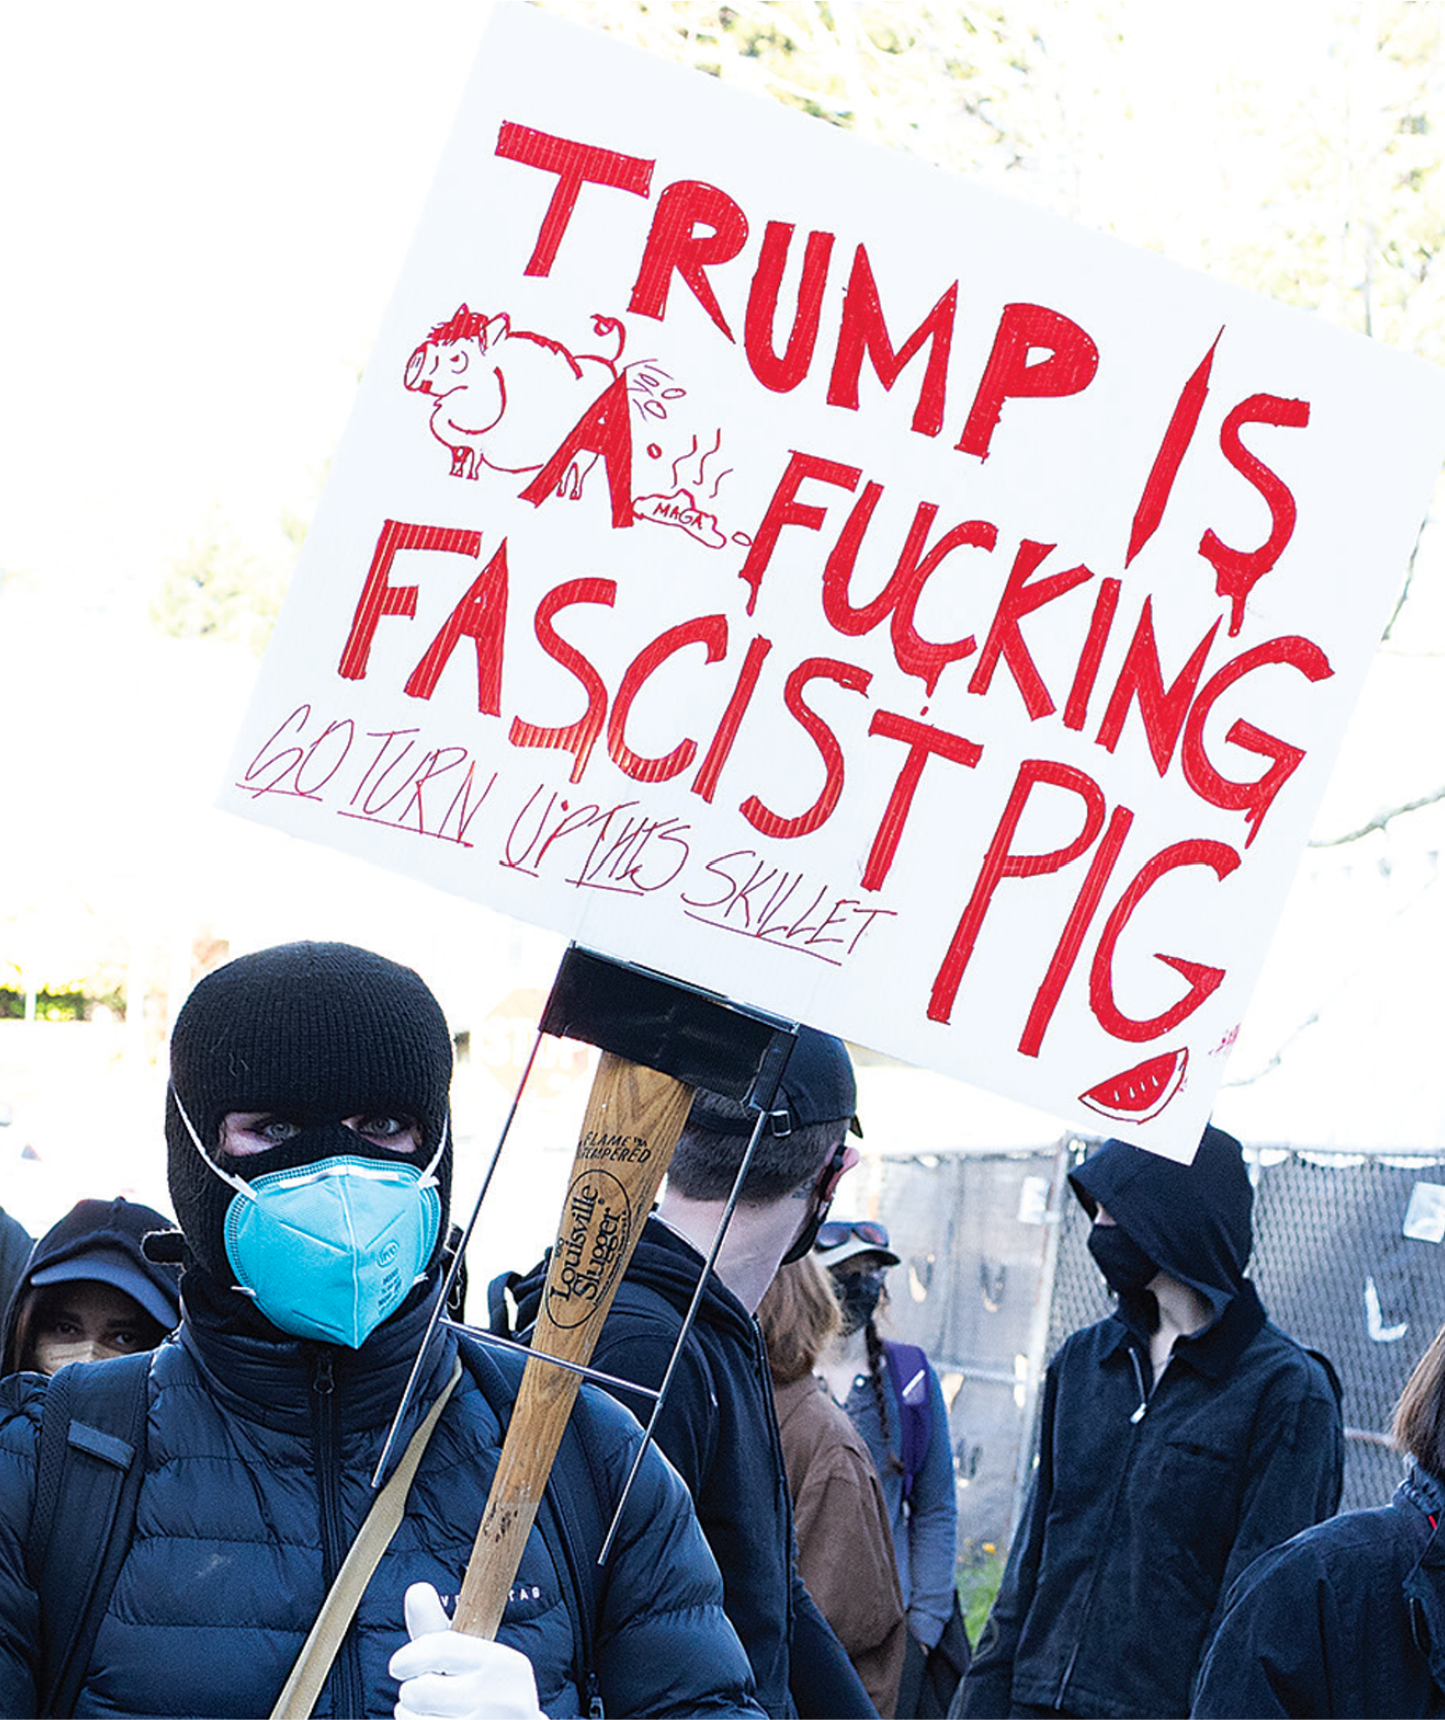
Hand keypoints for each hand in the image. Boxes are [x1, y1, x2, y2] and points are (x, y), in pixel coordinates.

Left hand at [390, 1582, 543, 1719]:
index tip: (398, 1666)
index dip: (410, 1656)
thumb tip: (416, 1589)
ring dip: (411, 1718)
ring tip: (432, 1714)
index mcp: (505, 1664)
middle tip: (427, 1697)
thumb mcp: (471, 1662)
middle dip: (411, 1694)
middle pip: (420, 1690)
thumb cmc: (485, 1697)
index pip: (442, 1647)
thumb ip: (439, 1631)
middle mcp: (502, 1698)